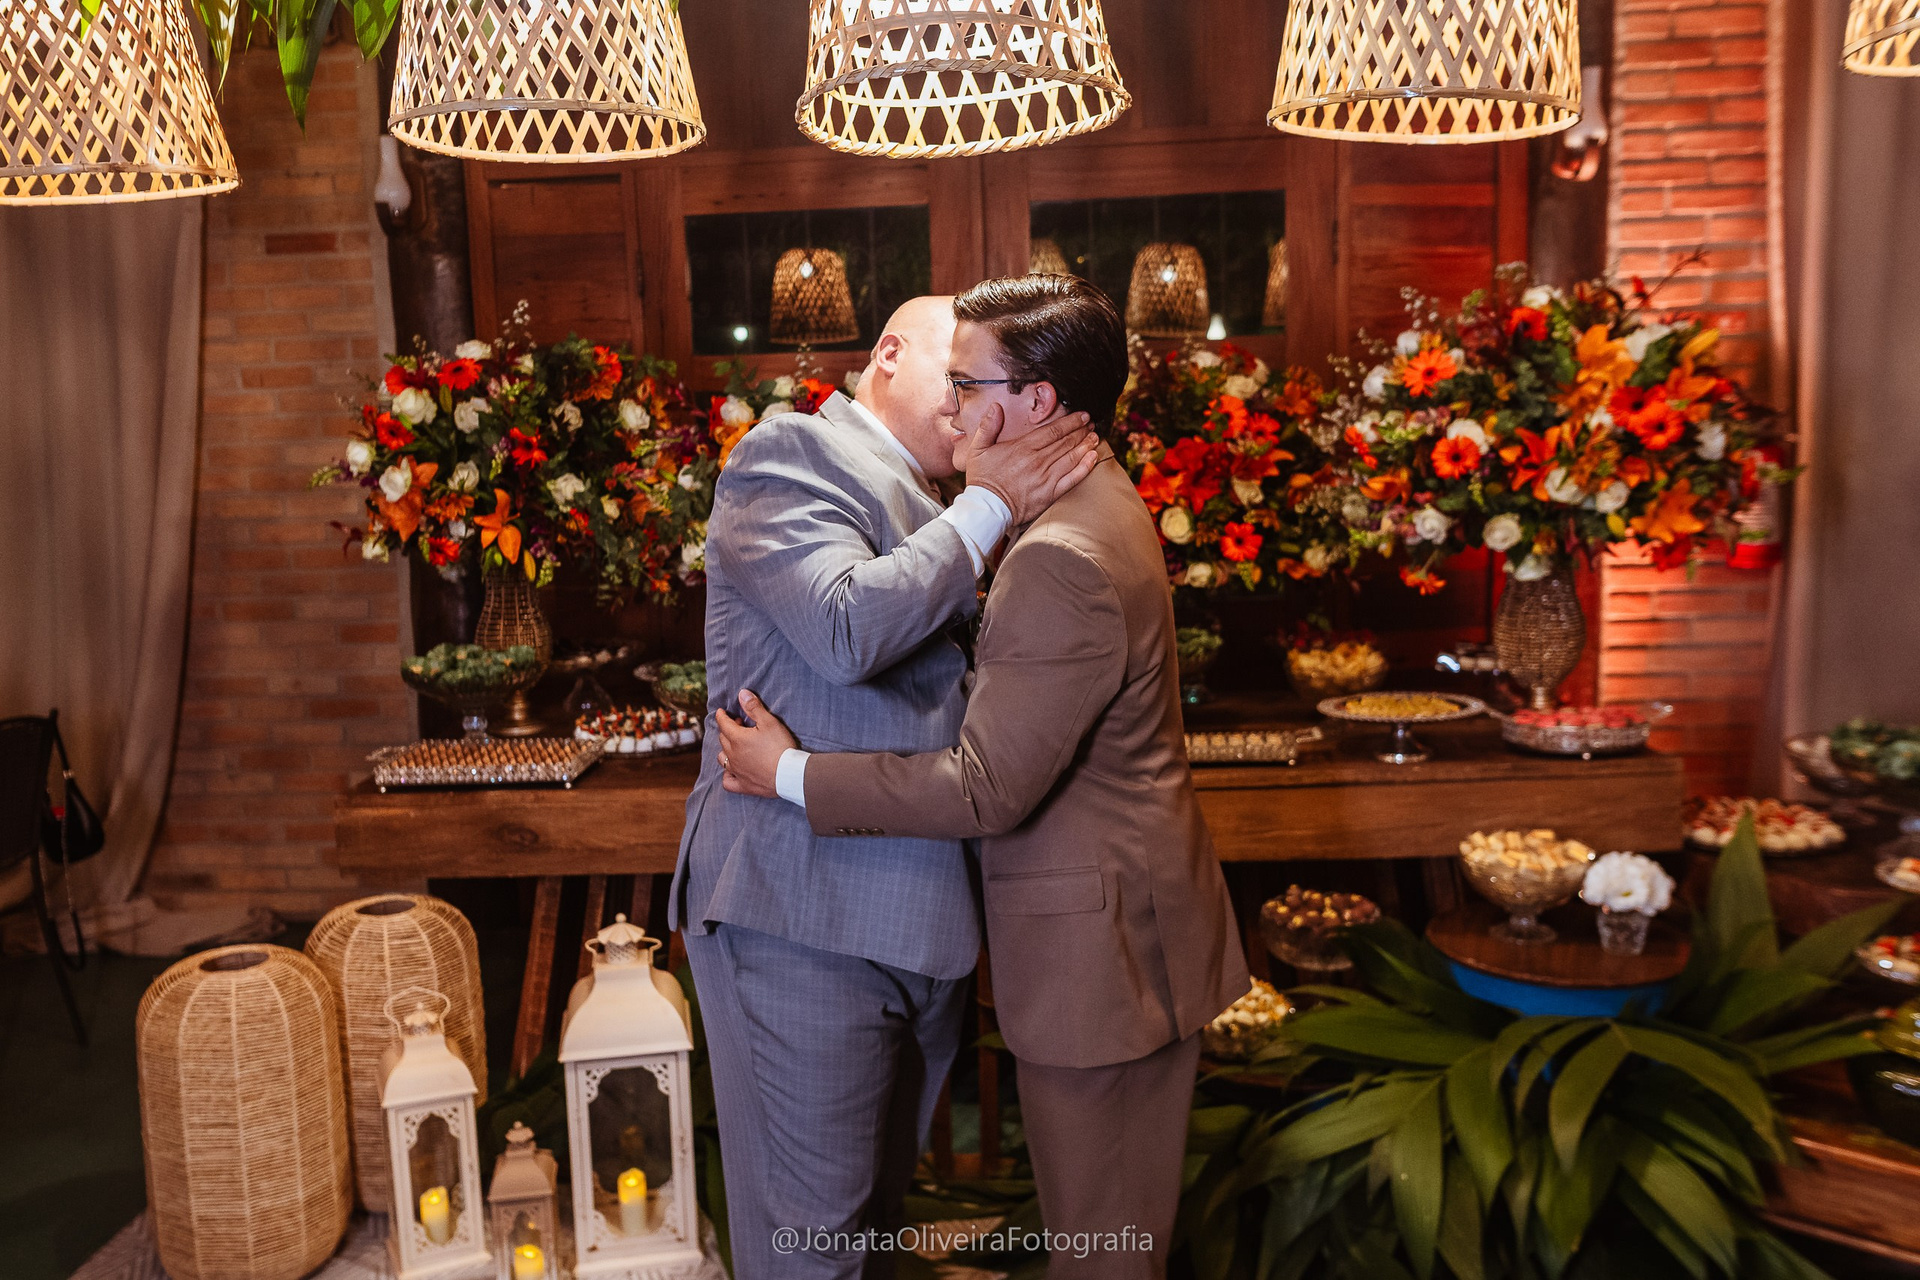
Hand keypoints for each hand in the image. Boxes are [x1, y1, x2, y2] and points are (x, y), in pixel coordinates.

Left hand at [716, 689, 796, 798]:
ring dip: (726, 749)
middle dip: (727, 729)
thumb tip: (741, 694)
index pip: (723, 723)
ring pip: (722, 758)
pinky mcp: (743, 785)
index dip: (721, 716)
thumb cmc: (780, 747)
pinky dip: (727, 775)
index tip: (721, 711)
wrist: (789, 774)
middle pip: (723, 739)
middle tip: (738, 724)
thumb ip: (754, 707)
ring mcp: (736, 771)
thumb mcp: (769, 722)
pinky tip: (732, 771)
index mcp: (737, 738)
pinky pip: (727, 781)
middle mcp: (732, 755)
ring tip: (735, 745)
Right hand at [962, 404, 1100, 525]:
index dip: (1071, 421)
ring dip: (1086, 445)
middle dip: (1081, 431)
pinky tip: (1093, 458)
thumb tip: (995, 407)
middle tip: (1092, 424)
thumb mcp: (978, 449)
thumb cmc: (982, 480)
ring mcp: (1046, 478)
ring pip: (1072, 457)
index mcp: (1023, 448)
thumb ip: (988, 426)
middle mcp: (1038, 461)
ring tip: (1095, 437)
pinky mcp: (1050, 494)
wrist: (987, 509)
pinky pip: (1072, 479)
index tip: (1082, 416)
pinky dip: (1085, 467)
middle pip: (1066, 442)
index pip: (1053, 430)